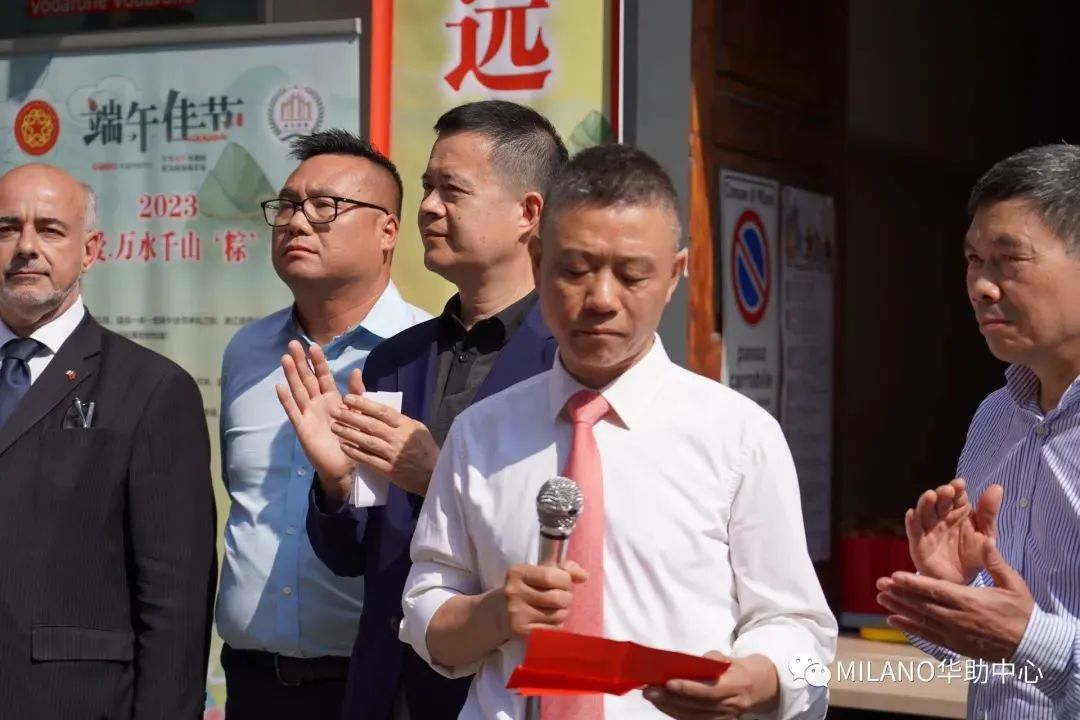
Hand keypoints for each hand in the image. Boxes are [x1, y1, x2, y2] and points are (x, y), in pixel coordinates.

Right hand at [275, 340, 355, 505]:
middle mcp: (318, 403)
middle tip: (293, 343)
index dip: (318, 361)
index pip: (323, 376)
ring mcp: (308, 414)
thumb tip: (356, 370)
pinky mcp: (302, 428)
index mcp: (332, 399)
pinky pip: (293, 411)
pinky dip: (286, 400)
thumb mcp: (359, 414)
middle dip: (301, 362)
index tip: (314, 345)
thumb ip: (356, 393)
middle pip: (307, 379)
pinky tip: (279, 386)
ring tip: (286, 358)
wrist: (345, 466)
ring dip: (292, 375)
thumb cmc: (352, 439)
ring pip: (298, 391)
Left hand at [329, 387, 440, 495]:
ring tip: (335, 427)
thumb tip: (380, 412)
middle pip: (370, 425)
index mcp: (405, 425)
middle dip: (350, 417)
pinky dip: (355, 452)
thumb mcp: (417, 428)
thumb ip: (399, 421)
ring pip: (367, 441)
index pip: (381, 411)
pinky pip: (368, 459)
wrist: (434, 474)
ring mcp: (392, 454)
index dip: (364, 404)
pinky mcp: (388, 470)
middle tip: (335, 411)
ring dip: (349, 433)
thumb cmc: (426, 449)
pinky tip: (344, 446)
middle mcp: (397, 438)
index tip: (348, 398)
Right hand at [500, 562, 587, 639]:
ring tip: (554, 609)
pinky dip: (556, 626)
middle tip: (560, 598)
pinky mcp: (520, 631)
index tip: (562, 582)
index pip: (552, 576)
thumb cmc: (528, 589)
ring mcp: (516, 613)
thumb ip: (565, 569)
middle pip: (558, 597)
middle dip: (566, 598)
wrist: (500, 612)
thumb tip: (584, 576)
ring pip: (558, 615)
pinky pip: (552, 630)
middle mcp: (513, 592)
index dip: (565, 580)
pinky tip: (547, 621)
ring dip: (562, 613)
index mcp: (518, 572)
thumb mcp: (541, 572)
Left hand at [644, 653, 778, 718]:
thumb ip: (707, 661)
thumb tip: (684, 664)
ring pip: (693, 716)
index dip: (688, 688)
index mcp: (735, 683)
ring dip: (668, 707)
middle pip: (697, 706)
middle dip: (670, 698)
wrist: (758, 686)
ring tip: (651, 696)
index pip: (709, 690)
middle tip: (649, 690)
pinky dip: (676, 713)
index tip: (668, 682)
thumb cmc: (735, 668)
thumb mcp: (725, 658)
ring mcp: (725, 717)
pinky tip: (662, 705)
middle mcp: (731, 704)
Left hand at [877, 539, 1034, 661]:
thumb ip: (995, 562)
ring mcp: (955, 634)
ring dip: (899, 609)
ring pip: (922, 620)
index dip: (913, 583)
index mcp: (970, 601)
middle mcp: (958, 618)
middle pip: (923, 605)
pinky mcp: (955, 645)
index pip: (936, 590)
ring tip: (881, 599)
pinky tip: (894, 621)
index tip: (894, 576)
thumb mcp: (1013, 583)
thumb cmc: (1022, 611)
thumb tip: (984, 540)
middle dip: (899, 594)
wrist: (1031, 645)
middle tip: (879, 585)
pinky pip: (928, 636)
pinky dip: (910, 628)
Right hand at [906, 479, 1001, 583]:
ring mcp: (928, 531)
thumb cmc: (974, 556)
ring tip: (930, 496)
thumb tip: (997, 487)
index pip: (955, 496)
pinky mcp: (919, 545)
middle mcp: (941, 519)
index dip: (956, 489)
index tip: (960, 484)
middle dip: (941, 494)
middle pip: (938, 502)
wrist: (964, 583)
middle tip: (947, 490)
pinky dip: (911, 523)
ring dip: (925, 503)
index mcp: (958, 513)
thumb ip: (988, 514)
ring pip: (924, 513)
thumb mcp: (985, 535)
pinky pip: (914, 533)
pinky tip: (912, 513)